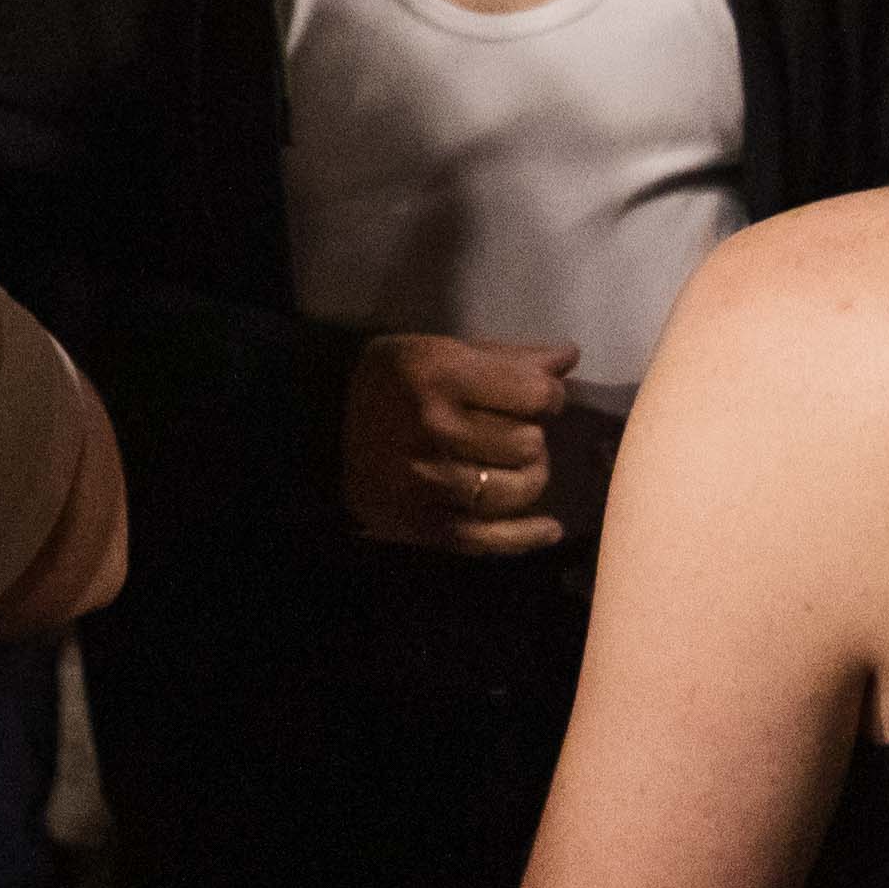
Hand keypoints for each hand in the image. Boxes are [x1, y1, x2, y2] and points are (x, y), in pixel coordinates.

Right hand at [343, 333, 577, 556]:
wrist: (318, 428)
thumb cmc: (390, 382)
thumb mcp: (440, 349)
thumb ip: (507, 356)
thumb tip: (570, 359)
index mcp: (439, 373)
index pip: (537, 394)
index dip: (548, 395)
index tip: (535, 398)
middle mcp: (434, 427)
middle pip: (531, 444)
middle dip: (533, 435)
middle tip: (512, 431)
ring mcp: (428, 481)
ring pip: (519, 489)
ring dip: (527, 476)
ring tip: (512, 465)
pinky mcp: (422, 524)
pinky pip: (491, 539)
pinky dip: (527, 535)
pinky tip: (549, 528)